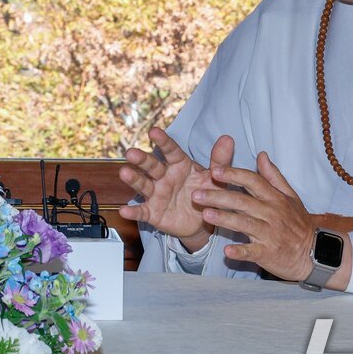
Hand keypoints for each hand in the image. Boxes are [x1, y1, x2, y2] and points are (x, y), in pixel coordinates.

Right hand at [118, 127, 235, 251]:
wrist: (203, 222)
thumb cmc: (207, 193)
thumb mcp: (216, 179)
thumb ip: (220, 161)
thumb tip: (228, 138)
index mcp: (179, 165)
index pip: (170, 150)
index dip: (162, 141)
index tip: (154, 131)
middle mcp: (164, 177)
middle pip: (152, 166)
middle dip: (141, 159)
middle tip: (131, 153)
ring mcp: (157, 194)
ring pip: (143, 185)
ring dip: (133, 179)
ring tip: (124, 173)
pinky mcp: (153, 212)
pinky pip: (142, 211)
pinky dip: (133, 211)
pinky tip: (124, 211)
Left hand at [191, 151, 319, 281]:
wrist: (316, 252)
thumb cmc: (298, 223)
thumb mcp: (290, 196)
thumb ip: (273, 176)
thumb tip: (261, 154)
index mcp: (275, 198)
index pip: (252, 181)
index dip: (233, 175)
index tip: (214, 170)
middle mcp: (272, 213)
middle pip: (242, 201)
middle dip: (218, 196)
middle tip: (196, 194)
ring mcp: (270, 234)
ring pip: (245, 224)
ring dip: (224, 219)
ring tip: (205, 215)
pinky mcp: (269, 253)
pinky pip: (252, 252)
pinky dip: (240, 252)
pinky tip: (226, 251)